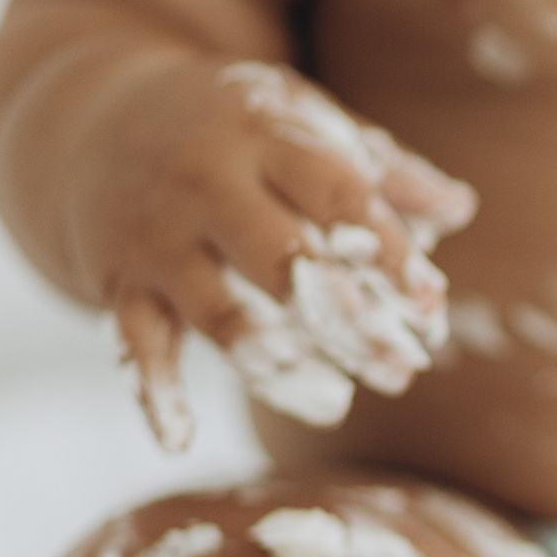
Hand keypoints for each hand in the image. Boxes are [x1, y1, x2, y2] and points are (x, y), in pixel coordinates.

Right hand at [75, 58, 476, 450]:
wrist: (95, 119)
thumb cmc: (235, 130)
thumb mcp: (303, 126)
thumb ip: (382, 170)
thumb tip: (461, 209)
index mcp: (266, 137)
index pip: (335, 195)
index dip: (386, 251)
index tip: (430, 304)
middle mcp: (205, 183)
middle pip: (280, 261)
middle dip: (345, 321)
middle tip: (402, 369)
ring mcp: (157, 236)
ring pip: (217, 312)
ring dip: (276, 365)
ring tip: (332, 401)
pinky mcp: (118, 280)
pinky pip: (135, 342)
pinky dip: (152, 392)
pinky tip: (179, 438)